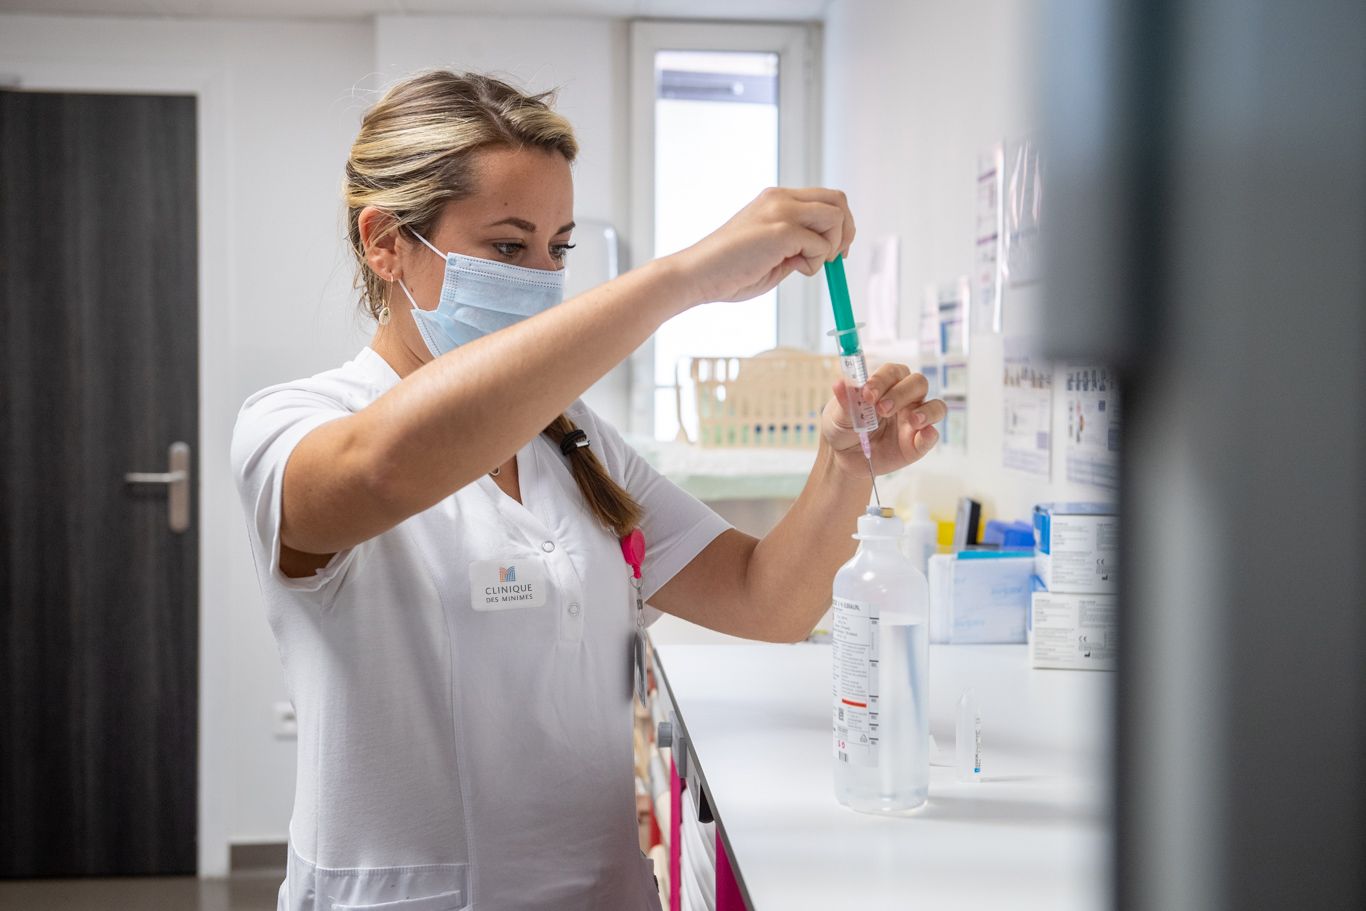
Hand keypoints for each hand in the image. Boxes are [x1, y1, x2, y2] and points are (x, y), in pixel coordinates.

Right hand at [667, 187, 856, 306]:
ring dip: (830, 248)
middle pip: (838, 200)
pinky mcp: (781, 230)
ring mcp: (780, 211)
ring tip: (804, 265)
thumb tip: (825, 252)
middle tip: (834, 259)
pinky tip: (792, 269)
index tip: (836, 252)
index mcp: (775, 199)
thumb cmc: (727, 271)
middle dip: (846, 232)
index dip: (840, 224)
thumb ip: (796, 247)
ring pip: (835, 218)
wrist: (695, 276)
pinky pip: (821, 245)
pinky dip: (815, 263)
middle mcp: (780, 198)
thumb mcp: (771, 253)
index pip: (826, 197)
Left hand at [819, 364, 945, 478]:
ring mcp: (914, 420)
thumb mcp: (838, 415)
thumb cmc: (843, 427)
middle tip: (881, 410)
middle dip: (901, 394)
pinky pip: (932, 436)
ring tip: (912, 420)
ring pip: (936, 406)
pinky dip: (930, 434)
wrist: (844, 457)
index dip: (882, 380)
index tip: (866, 394)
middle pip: (918, 383)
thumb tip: (840, 384)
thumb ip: (844, 401)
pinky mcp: (917, 443)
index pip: (893, 372)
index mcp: (886, 385)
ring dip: (926, 411)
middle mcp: (905, 399)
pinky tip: (921, 435)